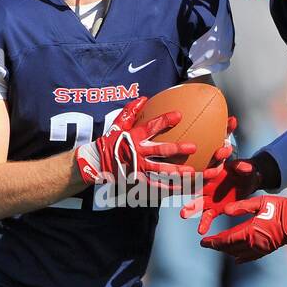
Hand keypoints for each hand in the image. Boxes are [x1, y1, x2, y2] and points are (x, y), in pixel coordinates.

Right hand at [74, 96, 195, 185]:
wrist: (94, 165)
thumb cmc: (108, 144)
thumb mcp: (117, 126)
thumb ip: (130, 112)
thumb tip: (143, 98)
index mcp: (133, 138)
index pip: (151, 127)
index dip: (165, 121)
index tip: (179, 116)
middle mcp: (137, 153)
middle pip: (160, 151)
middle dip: (177, 149)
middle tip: (192, 147)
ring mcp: (138, 168)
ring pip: (161, 171)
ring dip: (177, 171)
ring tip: (191, 172)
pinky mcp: (137, 181)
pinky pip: (155, 186)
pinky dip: (168, 188)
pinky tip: (180, 188)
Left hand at [199, 195, 286, 263]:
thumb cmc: (281, 207)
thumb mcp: (260, 202)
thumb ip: (242, 206)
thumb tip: (225, 211)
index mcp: (251, 232)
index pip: (226, 240)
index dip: (213, 242)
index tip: (203, 242)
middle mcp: (255, 244)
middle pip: (230, 248)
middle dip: (217, 246)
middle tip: (207, 244)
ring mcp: (261, 249)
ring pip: (239, 253)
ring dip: (227, 251)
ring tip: (218, 246)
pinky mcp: (267, 250)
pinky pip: (250, 257)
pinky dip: (241, 257)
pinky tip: (236, 259)